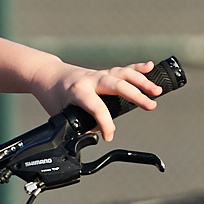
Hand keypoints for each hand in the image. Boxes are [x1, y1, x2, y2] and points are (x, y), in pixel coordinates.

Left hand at [33, 60, 162, 142]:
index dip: (105, 124)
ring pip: (123, 75)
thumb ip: (79, 124)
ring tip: (157, 91)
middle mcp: (90, 80)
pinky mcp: (103, 73)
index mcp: (78, 91)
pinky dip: (137, 68)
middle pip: (116, 85)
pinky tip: (150, 67)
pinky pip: (122, 69)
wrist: (46, 74)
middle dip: (135, 95)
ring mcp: (98, 75)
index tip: (108, 136)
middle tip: (151, 106)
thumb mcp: (60, 113)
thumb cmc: (52, 95)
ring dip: (142, 82)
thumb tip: (97, 131)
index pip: (96, 107)